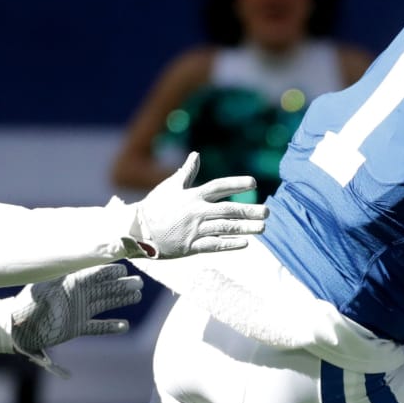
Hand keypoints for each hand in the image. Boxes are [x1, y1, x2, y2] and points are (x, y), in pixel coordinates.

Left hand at [10, 263, 142, 375]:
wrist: (16, 329)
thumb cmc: (25, 307)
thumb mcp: (38, 291)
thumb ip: (49, 284)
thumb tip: (58, 274)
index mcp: (68, 284)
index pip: (92, 275)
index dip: (108, 272)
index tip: (123, 269)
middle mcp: (75, 296)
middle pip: (103, 288)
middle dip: (120, 285)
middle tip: (139, 283)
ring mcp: (77, 311)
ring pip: (104, 304)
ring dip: (120, 300)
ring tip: (137, 296)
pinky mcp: (76, 327)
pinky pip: (96, 326)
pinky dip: (110, 326)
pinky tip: (124, 325)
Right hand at [128, 152, 265, 258]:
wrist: (136, 230)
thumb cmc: (154, 206)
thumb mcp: (170, 186)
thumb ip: (186, 172)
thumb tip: (196, 155)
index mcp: (192, 195)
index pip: (219, 186)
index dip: (236, 183)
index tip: (253, 183)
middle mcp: (196, 212)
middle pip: (228, 209)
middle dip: (249, 210)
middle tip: (267, 211)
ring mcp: (193, 230)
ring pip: (224, 228)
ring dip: (245, 228)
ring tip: (262, 228)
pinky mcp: (190, 247)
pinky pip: (213, 245)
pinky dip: (229, 244)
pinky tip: (245, 243)